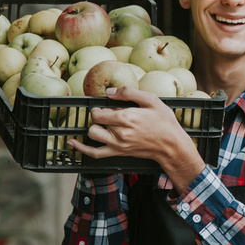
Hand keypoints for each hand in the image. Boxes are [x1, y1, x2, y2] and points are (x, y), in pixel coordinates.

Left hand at [67, 86, 205, 193]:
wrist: (171, 146)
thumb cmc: (164, 122)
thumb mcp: (151, 100)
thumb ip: (129, 93)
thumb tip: (109, 91)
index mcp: (126, 117)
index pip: (98, 112)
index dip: (101, 107)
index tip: (109, 105)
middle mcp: (119, 133)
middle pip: (95, 122)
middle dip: (99, 116)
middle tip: (111, 114)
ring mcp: (117, 145)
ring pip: (93, 135)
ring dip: (95, 127)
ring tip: (104, 124)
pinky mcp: (118, 153)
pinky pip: (95, 153)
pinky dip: (81, 148)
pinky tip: (72, 143)